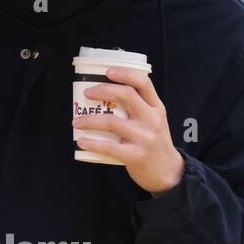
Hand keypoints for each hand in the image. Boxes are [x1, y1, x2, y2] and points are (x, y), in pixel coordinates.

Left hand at [73, 66, 183, 193]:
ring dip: (89, 120)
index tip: (107, 71)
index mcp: (156, 108)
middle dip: (103, 90)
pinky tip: (81, 141)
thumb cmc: (154, 142)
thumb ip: (138, 107)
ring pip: (112, 122)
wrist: (168, 172)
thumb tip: (105, 94)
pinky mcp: (136, 155)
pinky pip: (109, 147)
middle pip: (126, 95)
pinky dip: (92, 143)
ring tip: (75, 122)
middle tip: (87, 93)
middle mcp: (152, 119)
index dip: (125, 74)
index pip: (143, 83)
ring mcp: (144, 138)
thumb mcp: (154, 120)